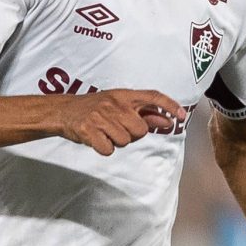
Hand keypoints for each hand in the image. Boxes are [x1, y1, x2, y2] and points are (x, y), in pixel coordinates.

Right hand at [56, 89, 185, 155]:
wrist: (64, 111)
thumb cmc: (96, 109)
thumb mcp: (120, 105)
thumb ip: (145, 113)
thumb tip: (168, 121)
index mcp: (124, 95)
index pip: (153, 96)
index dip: (169, 105)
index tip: (182, 116)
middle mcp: (114, 104)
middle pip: (140, 130)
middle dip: (132, 134)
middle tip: (117, 128)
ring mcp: (101, 117)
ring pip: (125, 141)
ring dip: (117, 141)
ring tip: (105, 132)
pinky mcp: (90, 131)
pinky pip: (108, 149)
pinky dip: (104, 148)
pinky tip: (97, 139)